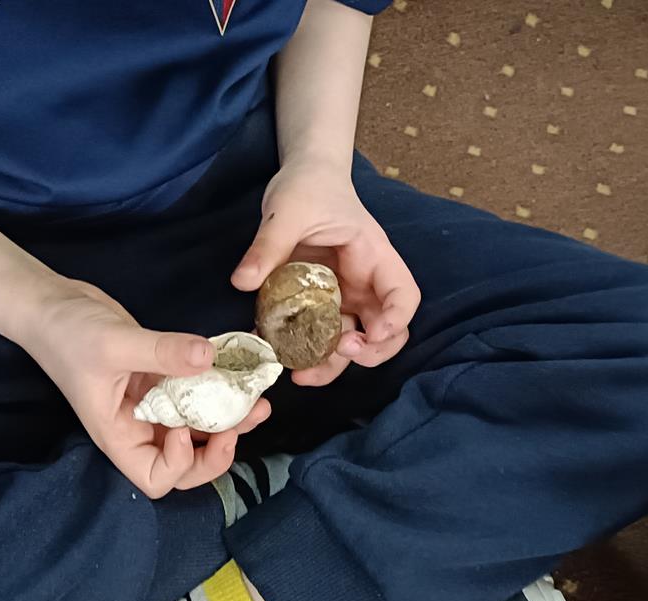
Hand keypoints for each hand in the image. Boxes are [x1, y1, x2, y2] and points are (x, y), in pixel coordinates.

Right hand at [22, 281, 270, 498]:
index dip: (180, 465)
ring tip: (255, 403)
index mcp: (119, 434)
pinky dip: (218, 389)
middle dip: (217, 451)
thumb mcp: (114, 343)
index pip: (155, 478)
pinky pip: (195, 395)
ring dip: (229, 421)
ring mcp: (150, 405)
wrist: (51, 303)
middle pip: (184, 464)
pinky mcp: (160, 379)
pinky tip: (238, 372)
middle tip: (239, 422)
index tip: (186, 429)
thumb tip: (209, 357)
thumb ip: (162, 351)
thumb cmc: (67, 333)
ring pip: (197, 429)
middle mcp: (137, 427)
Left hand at [231, 159, 419, 385]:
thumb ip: (268, 244)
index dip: (395, 319)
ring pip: (350, 341)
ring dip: (332, 364)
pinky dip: (302, 350)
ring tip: (301, 374)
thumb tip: (243, 281)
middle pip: (386, 331)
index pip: (403, 295)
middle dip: (368, 352)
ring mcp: (343, 297)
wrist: (301, 178)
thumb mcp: (288, 210)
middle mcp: (364, 283)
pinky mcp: (319, 304)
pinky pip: (317, 335)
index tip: (372, 333)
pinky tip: (276, 354)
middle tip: (340, 353)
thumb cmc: (308, 186)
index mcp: (372, 256)